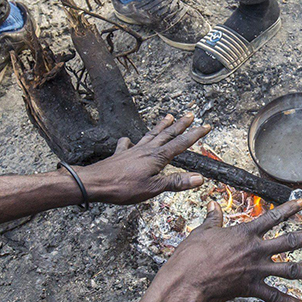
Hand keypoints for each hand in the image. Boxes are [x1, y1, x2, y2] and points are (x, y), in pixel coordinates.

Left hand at [73, 113, 209, 204]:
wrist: (95, 183)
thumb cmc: (123, 187)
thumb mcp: (153, 188)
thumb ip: (176, 182)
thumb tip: (199, 178)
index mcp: (157, 157)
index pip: (181, 144)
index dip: (195, 135)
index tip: (206, 126)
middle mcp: (146, 149)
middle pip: (167, 134)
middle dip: (180, 124)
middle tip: (190, 114)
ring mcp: (133, 150)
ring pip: (150, 135)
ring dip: (161, 126)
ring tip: (168, 116)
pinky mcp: (121, 154)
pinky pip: (128, 144)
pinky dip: (130, 141)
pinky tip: (129, 140)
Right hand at [132, 199, 301, 301]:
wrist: (186, 281)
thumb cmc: (191, 256)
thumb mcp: (202, 232)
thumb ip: (213, 219)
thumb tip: (213, 206)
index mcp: (245, 234)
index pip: (272, 217)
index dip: (289, 209)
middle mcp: (256, 251)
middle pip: (292, 241)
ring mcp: (256, 271)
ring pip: (292, 270)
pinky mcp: (251, 289)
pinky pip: (274, 297)